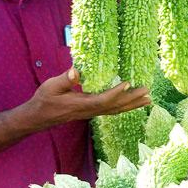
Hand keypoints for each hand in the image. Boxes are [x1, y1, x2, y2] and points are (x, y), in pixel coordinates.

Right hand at [17, 68, 149, 131]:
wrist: (39, 117)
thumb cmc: (44, 100)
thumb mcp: (50, 87)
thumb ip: (64, 80)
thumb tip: (75, 71)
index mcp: (81, 104)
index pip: (102, 100)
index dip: (115, 93)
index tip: (127, 83)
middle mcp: (90, 111)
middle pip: (115, 106)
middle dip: (132, 99)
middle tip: (147, 92)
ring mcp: (92, 113)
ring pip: (116, 110)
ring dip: (133, 104)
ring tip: (148, 99)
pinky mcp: (93, 112)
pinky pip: (113, 110)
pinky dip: (125, 107)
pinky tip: (134, 104)